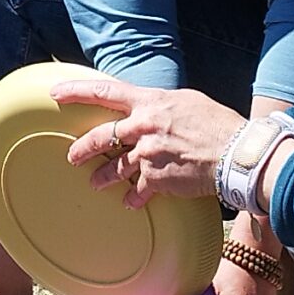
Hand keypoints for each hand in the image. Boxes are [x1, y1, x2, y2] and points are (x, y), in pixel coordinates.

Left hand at [52, 75, 247, 207]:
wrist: (237, 154)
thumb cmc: (218, 125)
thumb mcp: (188, 102)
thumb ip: (162, 106)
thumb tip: (151, 109)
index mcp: (151, 102)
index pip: (106, 91)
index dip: (77, 91)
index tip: (56, 92)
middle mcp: (145, 126)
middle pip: (101, 136)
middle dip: (82, 148)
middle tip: (72, 156)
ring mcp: (149, 154)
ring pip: (115, 167)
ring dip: (103, 177)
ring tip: (96, 184)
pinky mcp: (157, 179)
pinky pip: (137, 190)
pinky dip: (133, 198)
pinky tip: (131, 203)